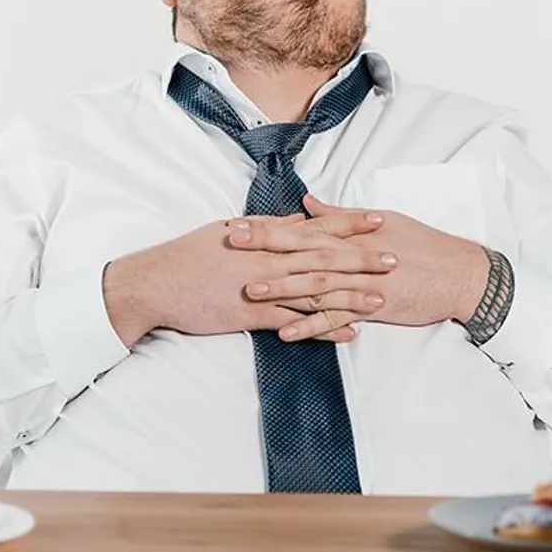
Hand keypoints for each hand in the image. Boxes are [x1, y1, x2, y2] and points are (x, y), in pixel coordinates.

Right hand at [103, 209, 392, 347]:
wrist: (156, 283)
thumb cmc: (189, 256)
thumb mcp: (228, 230)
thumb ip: (267, 226)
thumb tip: (296, 219)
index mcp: (264, 236)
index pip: (315, 227)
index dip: (348, 223)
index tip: (378, 219)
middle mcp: (268, 259)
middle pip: (324, 258)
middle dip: (362, 258)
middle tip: (395, 258)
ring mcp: (261, 287)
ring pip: (314, 291)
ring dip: (350, 295)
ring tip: (383, 299)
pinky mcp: (252, 315)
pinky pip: (294, 322)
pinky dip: (323, 327)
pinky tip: (348, 332)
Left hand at [231, 195, 490, 341]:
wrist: (459, 273)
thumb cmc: (421, 244)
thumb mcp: (380, 221)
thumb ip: (339, 216)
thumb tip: (307, 203)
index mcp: (350, 232)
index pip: (300, 227)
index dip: (267, 226)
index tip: (236, 225)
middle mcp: (352, 254)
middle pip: (301, 250)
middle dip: (264, 248)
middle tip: (229, 248)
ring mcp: (362, 281)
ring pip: (315, 283)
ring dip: (282, 287)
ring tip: (250, 291)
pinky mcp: (374, 306)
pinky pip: (336, 316)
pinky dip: (311, 324)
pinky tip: (285, 332)